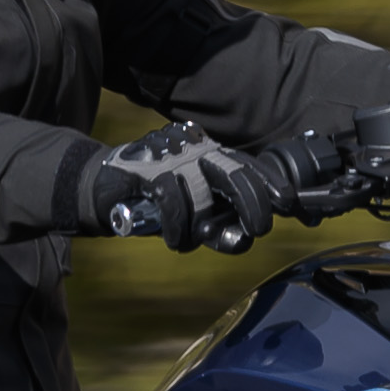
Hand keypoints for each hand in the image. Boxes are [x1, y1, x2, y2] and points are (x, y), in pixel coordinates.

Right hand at [87, 122, 281, 254]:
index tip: (289, 202)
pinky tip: (175, 239)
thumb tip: (242, 240)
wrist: (101, 186)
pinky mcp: (145, 170)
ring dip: (197, 227)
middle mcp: (194, 150)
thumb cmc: (153, 202)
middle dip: (252, 203)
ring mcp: (169, 158)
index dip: (270, 182)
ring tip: (185, 240)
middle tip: (258, 229)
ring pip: (201, 195)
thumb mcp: (190, 214)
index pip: (247, 164)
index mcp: (209, 154)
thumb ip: (216, 226)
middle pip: (234, 172)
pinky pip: (172, 200)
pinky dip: (178, 227)